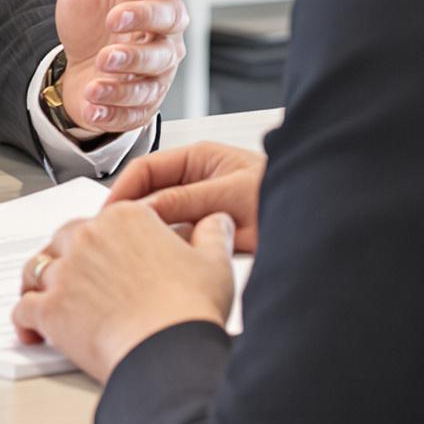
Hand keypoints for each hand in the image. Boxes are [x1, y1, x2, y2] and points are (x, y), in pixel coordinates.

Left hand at [12, 201, 234, 381]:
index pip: (101, 219)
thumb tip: (216, 219)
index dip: (100, 238)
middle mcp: (89, 237)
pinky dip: (24, 319)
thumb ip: (212, 233)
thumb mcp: (214, 262)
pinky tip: (31, 330)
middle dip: (65, 256)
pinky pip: (24, 308)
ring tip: (41, 296)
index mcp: (125, 218)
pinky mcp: (51, 308)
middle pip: (63, 239)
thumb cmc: (189, 308)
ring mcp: (66, 272)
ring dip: (37, 282)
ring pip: (36, 268)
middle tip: (72, 275)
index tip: (104, 255)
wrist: (168, 350)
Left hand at [51, 0, 187, 139]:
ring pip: (155, 69)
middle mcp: (162, 29)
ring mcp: (157, 67)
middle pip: (170, 21)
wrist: (83, 66)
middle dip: (144, 21)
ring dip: (127, 69)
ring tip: (100, 65)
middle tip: (114, 22)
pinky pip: (135, 105)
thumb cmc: (94, 15)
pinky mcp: (143, 101)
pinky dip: (114, 104)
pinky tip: (93, 99)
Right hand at [105, 142, 266, 250]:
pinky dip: (168, 251)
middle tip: (110, 237)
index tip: (106, 213)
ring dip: (148, 235)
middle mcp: (196, 182)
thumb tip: (144, 209)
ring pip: (161, 221)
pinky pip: (178, 241)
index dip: (122, 190)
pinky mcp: (208, 235)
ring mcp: (201, 208)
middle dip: (129, 215)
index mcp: (197, 159)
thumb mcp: (229, 194)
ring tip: (129, 253)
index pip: (146, 169)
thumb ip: (185, 200)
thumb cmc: (281, 195)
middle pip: (149, 195)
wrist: (316, 223)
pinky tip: (160, 264)